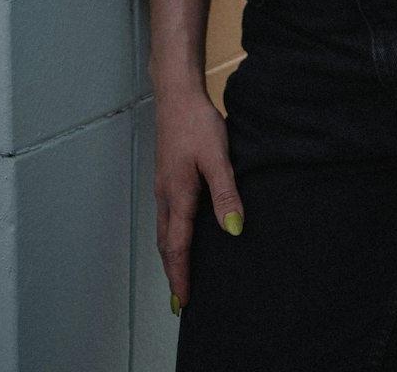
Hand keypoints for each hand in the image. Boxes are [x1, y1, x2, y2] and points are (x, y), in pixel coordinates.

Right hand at [153, 89, 244, 309]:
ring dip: (170, 255)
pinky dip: (171, 235)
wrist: (176, 93)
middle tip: (179, 299)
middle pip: (165, 244)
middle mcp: (165, 195)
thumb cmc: (196, 122)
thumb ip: (225, 194)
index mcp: (177, 196)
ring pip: (163, 230)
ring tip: (179, 273)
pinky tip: (182, 232)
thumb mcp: (217, 157)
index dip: (180, 276)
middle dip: (172, 272)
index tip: (183, 302)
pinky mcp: (167, 175)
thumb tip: (233, 230)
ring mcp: (163, 185)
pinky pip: (166, 215)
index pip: (177, 247)